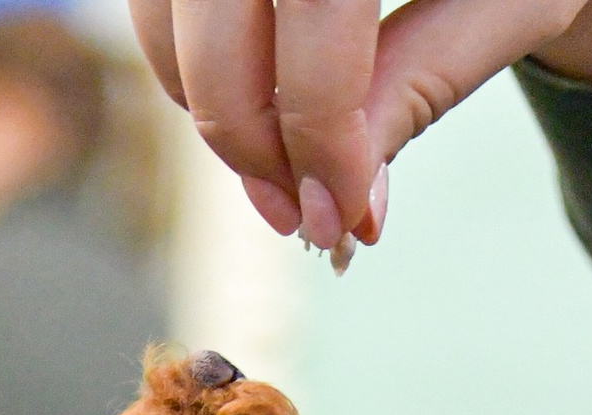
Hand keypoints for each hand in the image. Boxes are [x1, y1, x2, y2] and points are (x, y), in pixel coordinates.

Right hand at [127, 0, 591, 255]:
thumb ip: (425, 84)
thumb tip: (343, 207)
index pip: (316, 20)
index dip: (319, 132)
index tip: (340, 216)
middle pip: (219, 17)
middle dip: (248, 134)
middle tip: (297, 214)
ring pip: (167, 8)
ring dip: (205, 103)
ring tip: (274, 169)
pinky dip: (186, 55)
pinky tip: (250, 104)